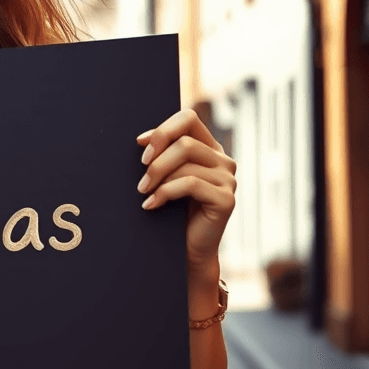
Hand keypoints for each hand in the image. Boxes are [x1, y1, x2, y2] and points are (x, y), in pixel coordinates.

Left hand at [136, 109, 236, 279]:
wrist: (187, 250)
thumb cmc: (171, 212)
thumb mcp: (165, 178)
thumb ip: (162, 156)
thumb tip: (142, 140)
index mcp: (209, 149)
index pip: (188, 119)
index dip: (163, 129)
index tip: (140, 145)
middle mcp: (223, 160)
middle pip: (185, 141)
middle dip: (156, 159)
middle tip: (140, 180)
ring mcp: (228, 179)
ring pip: (186, 161)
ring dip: (157, 177)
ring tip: (143, 193)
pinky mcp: (226, 199)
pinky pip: (191, 184)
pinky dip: (165, 192)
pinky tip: (150, 205)